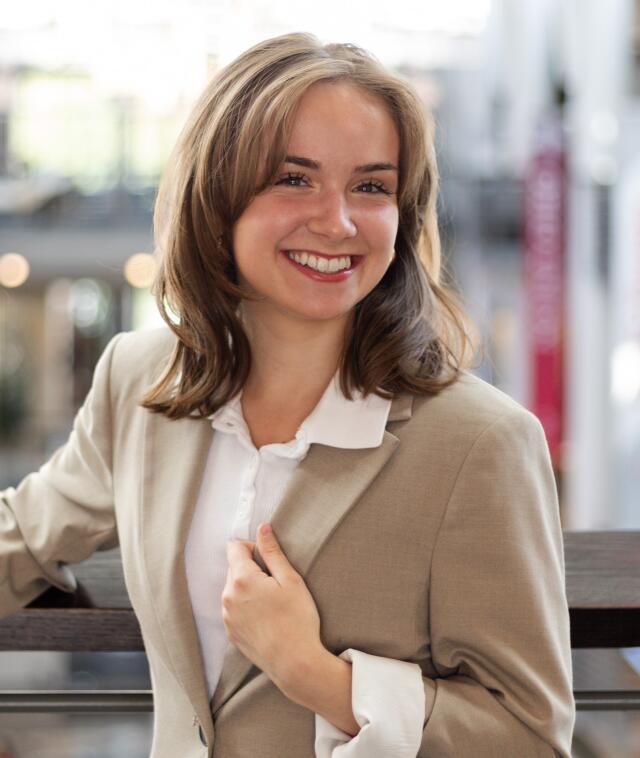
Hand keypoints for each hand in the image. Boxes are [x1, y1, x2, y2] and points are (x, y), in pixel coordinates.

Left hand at [222, 523, 324, 689]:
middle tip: (276, 584)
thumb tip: (262, 527)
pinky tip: (266, 618)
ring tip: (272, 603)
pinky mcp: (230, 632)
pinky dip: (246, 606)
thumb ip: (272, 551)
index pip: (235, 547)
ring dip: (248, 588)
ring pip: (233, 589)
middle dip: (252, 568)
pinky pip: (233, 608)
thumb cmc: (297, 619)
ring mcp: (226, 616)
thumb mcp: (291, 580)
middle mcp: (227, 596)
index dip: (253, 548)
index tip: (270, 561)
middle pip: (234, 567)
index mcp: (241, 579)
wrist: (294, 663)